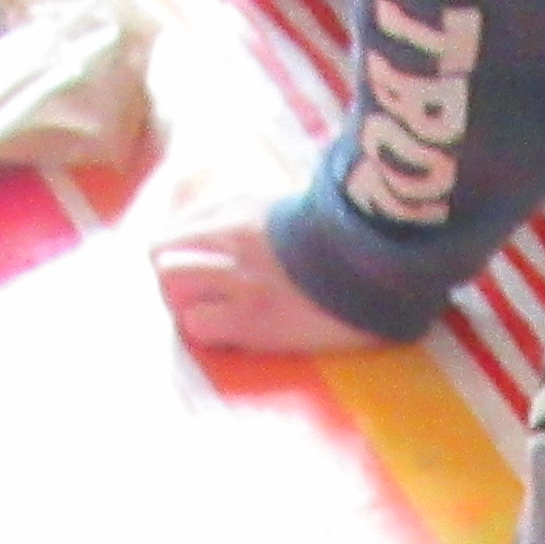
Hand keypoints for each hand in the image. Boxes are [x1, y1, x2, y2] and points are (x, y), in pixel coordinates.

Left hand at [151, 193, 376, 357]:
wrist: (384, 266)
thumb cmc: (351, 241)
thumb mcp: (298, 208)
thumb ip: (262, 215)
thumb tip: (245, 225)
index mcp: (243, 209)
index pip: (176, 228)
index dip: (178, 254)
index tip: (196, 271)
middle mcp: (233, 240)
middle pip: (161, 255)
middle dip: (173, 281)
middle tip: (198, 299)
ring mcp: (240, 280)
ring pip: (172, 288)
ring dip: (187, 305)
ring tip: (214, 318)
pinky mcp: (253, 320)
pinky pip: (199, 326)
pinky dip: (208, 332)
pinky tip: (232, 335)